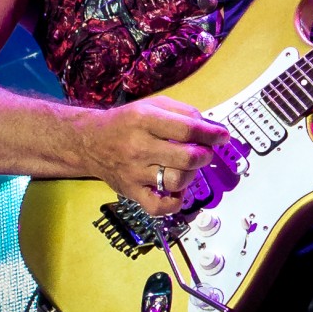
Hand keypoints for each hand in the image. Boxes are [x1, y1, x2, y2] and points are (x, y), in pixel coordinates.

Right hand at [77, 96, 230, 215]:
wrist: (90, 141)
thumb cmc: (125, 123)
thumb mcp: (152, 105)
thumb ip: (183, 112)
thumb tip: (211, 127)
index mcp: (145, 120)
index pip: (188, 129)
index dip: (211, 134)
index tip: (222, 136)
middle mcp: (139, 146)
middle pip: (187, 158)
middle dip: (205, 155)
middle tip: (205, 152)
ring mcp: (135, 172)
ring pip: (177, 181)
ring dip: (192, 175)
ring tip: (189, 167)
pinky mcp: (132, 192)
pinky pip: (159, 206)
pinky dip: (175, 201)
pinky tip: (177, 189)